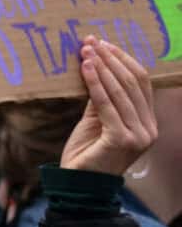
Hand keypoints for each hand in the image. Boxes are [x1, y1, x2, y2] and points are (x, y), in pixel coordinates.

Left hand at [61, 37, 157, 174]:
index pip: (141, 83)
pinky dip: (95, 83)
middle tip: (91, 41)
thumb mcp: (95, 120)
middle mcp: (149, 128)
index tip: (103, 43)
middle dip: (111, 59)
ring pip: (120, 91)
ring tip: (86, 50)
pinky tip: (86, 68)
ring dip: (102, 67)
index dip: (123, 60)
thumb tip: (96, 65)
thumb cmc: (85, 153)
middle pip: (132, 84)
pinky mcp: (121, 139)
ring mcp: (138, 135)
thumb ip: (100, 98)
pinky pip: (106, 104)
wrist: (78, 185)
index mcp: (148, 122)